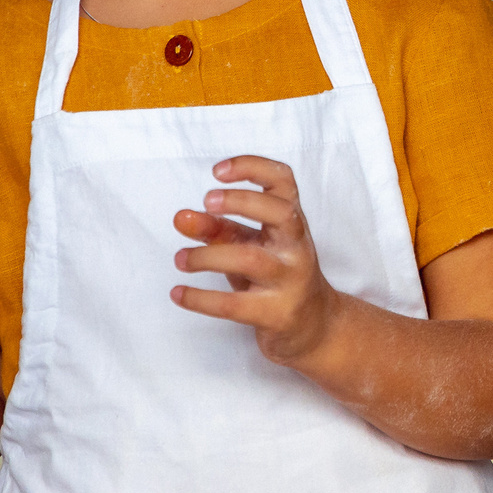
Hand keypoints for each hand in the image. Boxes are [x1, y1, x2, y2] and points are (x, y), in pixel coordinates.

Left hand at [172, 156, 341, 363]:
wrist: (314, 326)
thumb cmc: (275, 276)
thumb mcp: (250, 245)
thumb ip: (217, 229)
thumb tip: (180, 218)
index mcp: (291, 222)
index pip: (283, 180)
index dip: (252, 167)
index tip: (217, 171)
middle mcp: (296, 246)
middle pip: (280, 212)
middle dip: (241, 202)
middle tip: (206, 202)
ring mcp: (290, 280)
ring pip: (250, 259)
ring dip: (208, 255)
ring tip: (180, 258)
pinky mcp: (277, 313)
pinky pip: (235, 305)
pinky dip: (201, 299)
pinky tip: (178, 293)